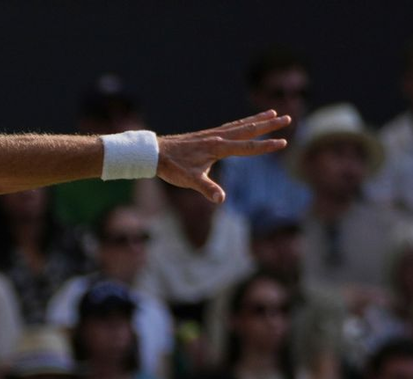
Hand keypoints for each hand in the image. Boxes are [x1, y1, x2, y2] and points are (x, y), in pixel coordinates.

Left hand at [157, 111, 289, 202]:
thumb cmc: (172, 168)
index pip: (247, 147)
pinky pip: (229, 127)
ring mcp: (213, 134)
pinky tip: (245, 123)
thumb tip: (221, 200)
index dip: (266, 146)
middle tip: (288, 118)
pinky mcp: (207, 135)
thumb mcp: (190, 181)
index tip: (283, 142)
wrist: (156, 153)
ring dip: (258, 119)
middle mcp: (218, 137)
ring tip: (273, 112)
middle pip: (248, 130)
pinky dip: (241, 123)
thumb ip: (207, 189)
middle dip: (269, 125)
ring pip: (240, 125)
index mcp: (218, 148)